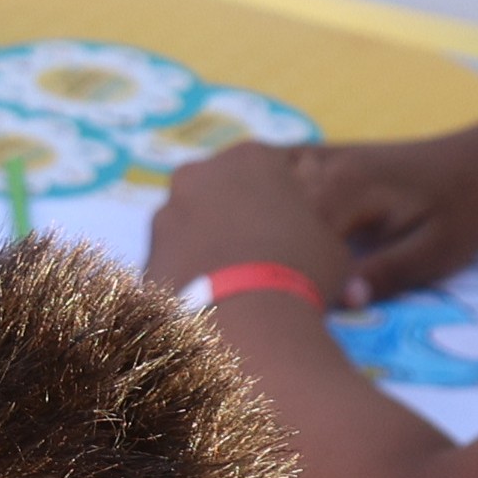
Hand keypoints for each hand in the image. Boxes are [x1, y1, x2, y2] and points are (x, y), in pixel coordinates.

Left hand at [139, 137, 363, 304]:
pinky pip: (172, 260)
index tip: (291, 233)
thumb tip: (310, 236)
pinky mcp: (145, 252)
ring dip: (207, 246)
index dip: (283, 203)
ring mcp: (165, 212)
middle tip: (259, 259)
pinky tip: (208, 302)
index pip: (269, 171)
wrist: (247, 320)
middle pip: (221, 193)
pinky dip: (187, 276)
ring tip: (233, 287)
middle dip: (235, 219)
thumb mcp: (332, 242)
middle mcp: (199, 173)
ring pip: (191, 225)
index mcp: (251, 157)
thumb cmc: (302, 271)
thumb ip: (313, 225)